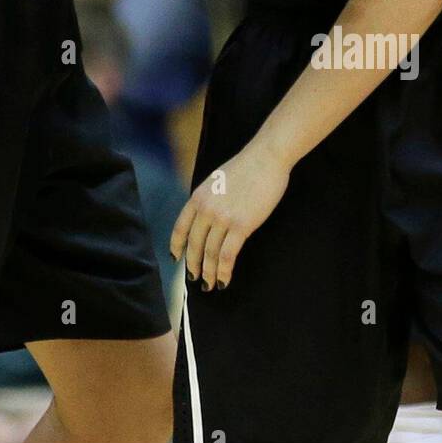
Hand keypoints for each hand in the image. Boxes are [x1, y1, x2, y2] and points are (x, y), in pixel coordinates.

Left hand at [171, 141, 290, 289]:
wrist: (265, 158)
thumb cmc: (246, 167)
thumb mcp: (216, 180)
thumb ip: (208, 199)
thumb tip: (206, 217)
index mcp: (198, 196)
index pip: (181, 226)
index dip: (177, 245)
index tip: (176, 258)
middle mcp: (205, 208)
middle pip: (194, 244)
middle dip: (194, 264)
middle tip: (195, 278)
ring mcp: (222, 218)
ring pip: (210, 253)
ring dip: (209, 272)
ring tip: (210, 284)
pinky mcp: (241, 225)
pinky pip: (228, 255)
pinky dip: (224, 271)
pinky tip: (224, 280)